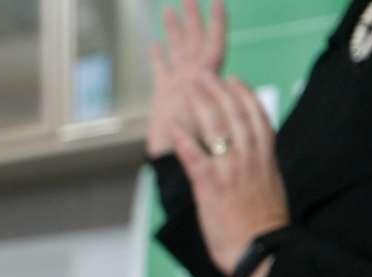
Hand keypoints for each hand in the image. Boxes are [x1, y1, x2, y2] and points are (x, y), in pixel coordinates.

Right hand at [148, 0, 226, 155]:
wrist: (180, 165)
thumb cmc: (201, 148)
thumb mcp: (208, 120)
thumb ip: (207, 98)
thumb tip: (205, 78)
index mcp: (206, 79)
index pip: (214, 42)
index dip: (217, 21)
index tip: (218, 1)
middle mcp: (194, 77)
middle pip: (195, 39)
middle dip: (193, 16)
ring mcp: (178, 85)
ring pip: (176, 50)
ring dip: (175, 29)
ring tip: (170, 9)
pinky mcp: (164, 96)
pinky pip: (160, 70)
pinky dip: (158, 57)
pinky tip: (154, 44)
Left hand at [173, 76, 289, 276]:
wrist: (262, 252)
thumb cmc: (263, 227)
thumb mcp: (270, 189)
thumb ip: (261, 168)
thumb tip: (253, 157)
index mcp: (266, 160)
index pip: (258, 118)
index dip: (245, 96)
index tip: (234, 80)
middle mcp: (250, 160)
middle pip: (235, 115)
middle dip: (217, 91)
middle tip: (202, 75)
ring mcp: (231, 172)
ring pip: (217, 129)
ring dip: (200, 105)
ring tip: (188, 88)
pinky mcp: (211, 188)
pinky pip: (196, 157)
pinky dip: (184, 140)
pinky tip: (174, 125)